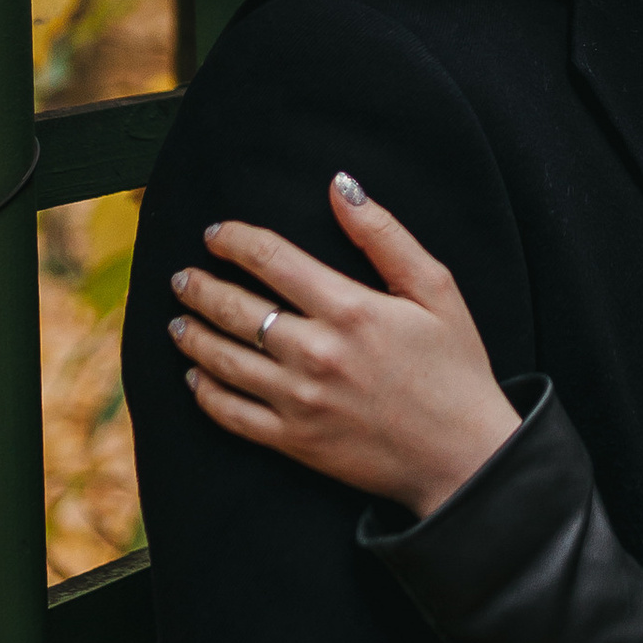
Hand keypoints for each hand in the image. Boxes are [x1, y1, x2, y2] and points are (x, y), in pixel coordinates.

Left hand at [170, 174, 519, 517]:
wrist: (464, 456)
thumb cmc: (455, 367)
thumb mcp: (436, 289)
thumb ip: (384, 234)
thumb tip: (340, 186)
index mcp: (351, 309)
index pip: (270, 259)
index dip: (234, 240)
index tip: (215, 234)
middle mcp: (316, 353)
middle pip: (235, 309)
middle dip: (200, 287)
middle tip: (182, 276)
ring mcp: (300, 401)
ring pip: (224, 361)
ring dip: (193, 336)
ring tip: (178, 320)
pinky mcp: (295, 442)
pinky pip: (232, 415)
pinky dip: (206, 393)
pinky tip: (196, 377)